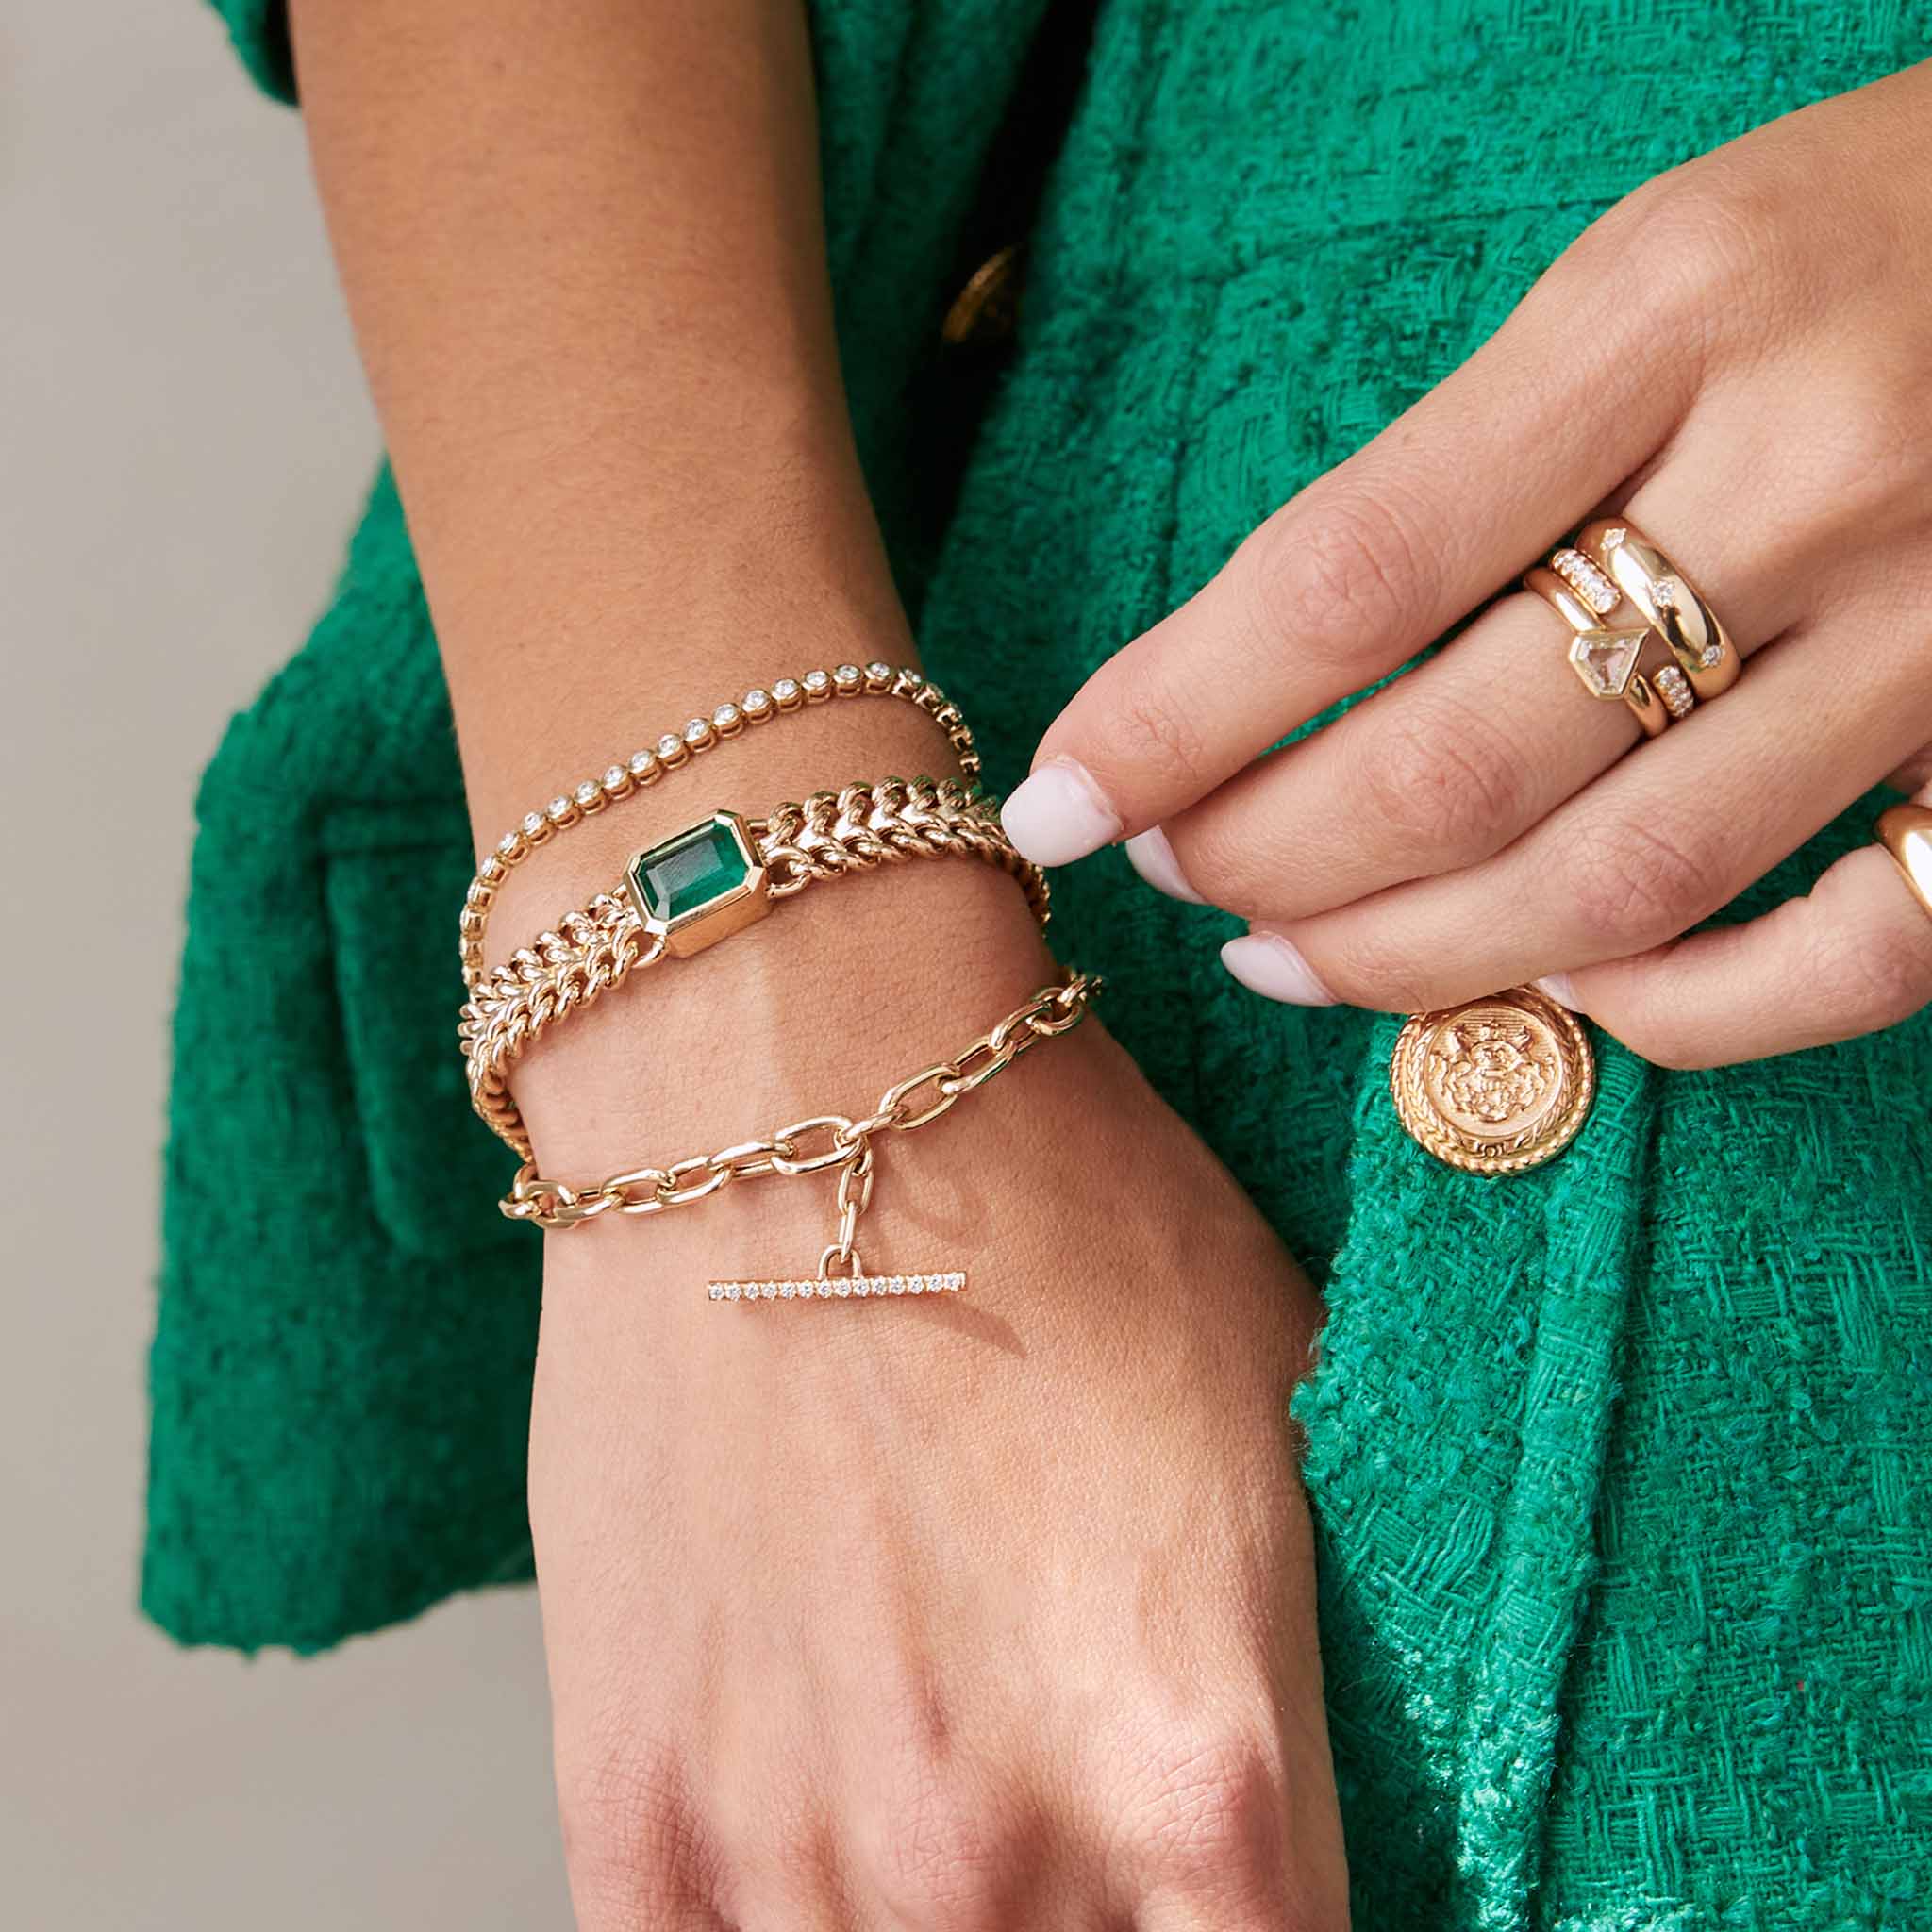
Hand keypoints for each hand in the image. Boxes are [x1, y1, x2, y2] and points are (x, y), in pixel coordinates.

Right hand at [515, 833, 1346, 1928]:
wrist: (791, 1088)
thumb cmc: (1054, 1211)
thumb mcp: (1279, 1426)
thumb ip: (1294, 1680)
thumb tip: (1270, 1823)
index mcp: (1204, 1771)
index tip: (1215, 1893)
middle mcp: (1001, 1856)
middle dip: (1097, 1930)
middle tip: (1076, 1819)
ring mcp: (796, 1847)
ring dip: (931, 1930)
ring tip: (940, 1811)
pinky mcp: (631, 1806)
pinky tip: (808, 1855)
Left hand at [999, 62, 1931, 1068]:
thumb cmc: (1871, 233)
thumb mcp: (1650, 268)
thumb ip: (1472, 460)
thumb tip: (1273, 676)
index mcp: (1671, 312)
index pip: (1344, 576)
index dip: (1168, 719)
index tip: (1059, 796)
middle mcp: (1810, 478)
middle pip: (1450, 766)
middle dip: (1261, 857)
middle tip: (1177, 874)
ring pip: (1611, 891)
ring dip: (1407, 957)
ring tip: (1288, 956)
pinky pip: (1835, 959)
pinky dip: (1672, 1016)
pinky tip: (1554, 991)